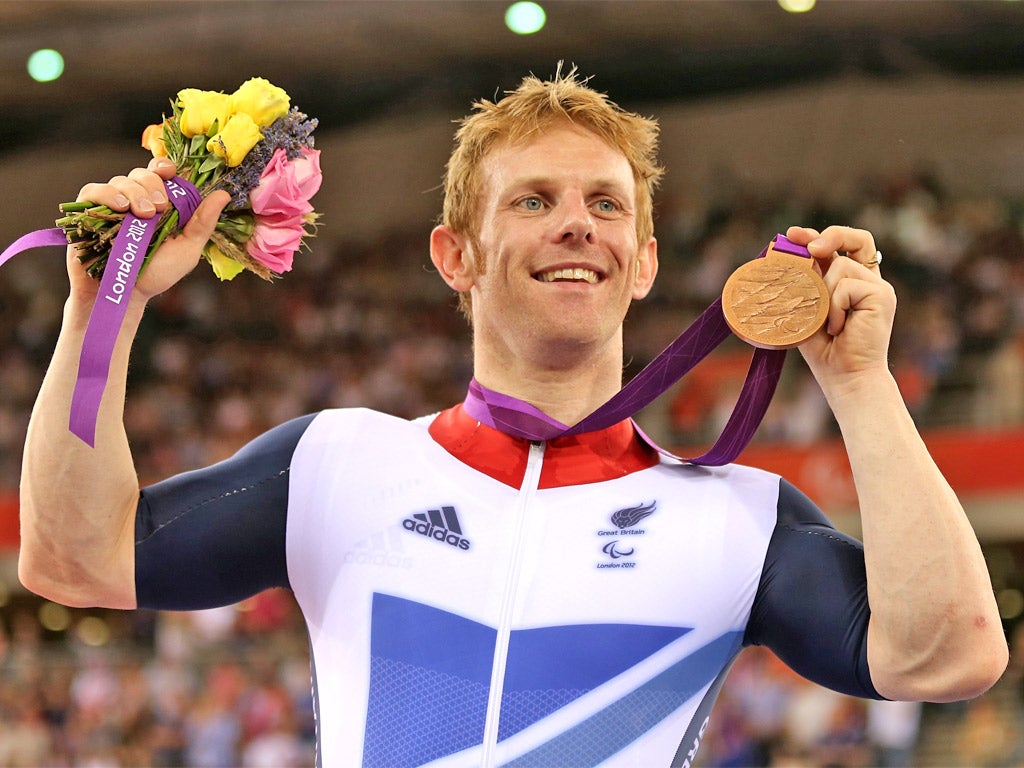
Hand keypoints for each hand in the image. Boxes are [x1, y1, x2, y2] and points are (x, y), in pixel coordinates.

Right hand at [68, 158, 229, 304]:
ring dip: (135, 192)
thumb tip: (224, 195)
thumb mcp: (186, 249)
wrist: (124, 293)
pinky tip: (121, 207)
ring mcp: (110, 204)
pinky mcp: (87, 211)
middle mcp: (135, 199)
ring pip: (121, 180)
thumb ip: (203, 222)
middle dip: (153, 186)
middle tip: (160, 209)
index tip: (170, 174)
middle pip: (142, 173)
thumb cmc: (156, 273)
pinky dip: (108, 194)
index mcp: (159, 203)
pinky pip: (93, 190)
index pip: (160, 172)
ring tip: (144, 215)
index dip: (164, 167)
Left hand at [784, 225, 896, 390]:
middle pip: (857, 238)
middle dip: (830, 236)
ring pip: (840, 267)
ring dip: (823, 294)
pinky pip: (845, 286)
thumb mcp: (808, 309)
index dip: (818, 236)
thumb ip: (804, 283)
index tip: (792, 235)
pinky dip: (834, 307)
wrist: (845, 377)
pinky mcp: (882, 296)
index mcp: (852, 282)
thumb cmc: (824, 350)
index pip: (842, 246)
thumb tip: (785, 253)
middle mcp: (869, 281)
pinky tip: (838, 328)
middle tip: (809, 248)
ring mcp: (878, 287)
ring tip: (827, 323)